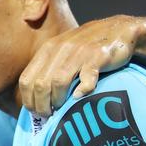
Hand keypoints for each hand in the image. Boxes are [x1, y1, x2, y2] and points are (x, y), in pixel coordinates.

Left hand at [19, 15, 143, 116]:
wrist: (119, 30)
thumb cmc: (88, 47)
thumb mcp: (62, 52)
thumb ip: (49, 69)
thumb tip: (36, 100)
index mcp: (47, 50)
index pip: (26, 80)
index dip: (29, 100)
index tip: (36, 112)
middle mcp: (59, 49)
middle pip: (40, 84)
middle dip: (42, 105)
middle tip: (50, 115)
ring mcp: (78, 52)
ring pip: (58, 82)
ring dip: (59, 100)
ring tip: (63, 109)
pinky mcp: (98, 56)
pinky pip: (86, 77)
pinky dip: (83, 90)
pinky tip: (81, 96)